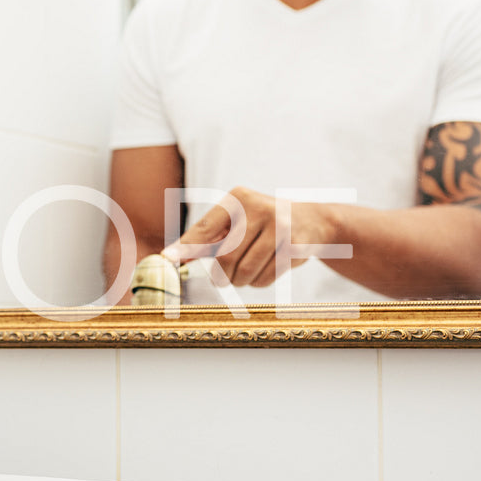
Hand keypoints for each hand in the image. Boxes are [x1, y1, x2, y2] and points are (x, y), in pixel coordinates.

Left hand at [163, 187, 331, 288]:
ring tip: (242, 276)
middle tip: (222, 279)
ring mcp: (280, 226)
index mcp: (238, 198)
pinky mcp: (295, 246)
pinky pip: (266, 277)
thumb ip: (206, 238)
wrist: (313, 219)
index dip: (186, 247)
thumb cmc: (262, 222)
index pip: (206, 228)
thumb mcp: (236, 220)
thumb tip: (172, 256)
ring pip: (245, 271)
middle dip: (221, 275)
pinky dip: (258, 282)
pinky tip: (263, 272)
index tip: (167, 259)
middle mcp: (259, 208)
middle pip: (226, 257)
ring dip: (239, 281)